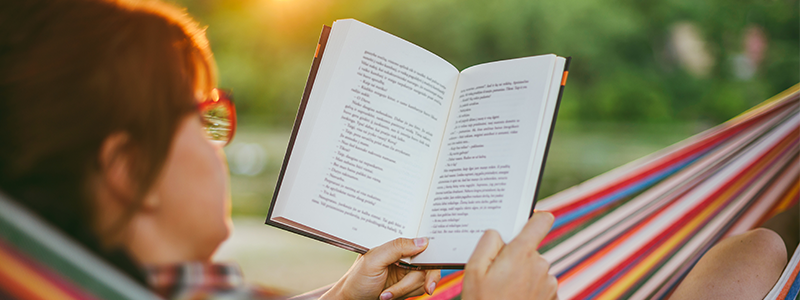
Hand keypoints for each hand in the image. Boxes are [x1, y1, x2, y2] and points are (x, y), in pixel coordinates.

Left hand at [321, 237, 440, 299]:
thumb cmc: (356, 280)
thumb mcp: (374, 260)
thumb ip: (396, 247)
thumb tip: (423, 241)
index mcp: (394, 243)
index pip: (419, 240)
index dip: (431, 252)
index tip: (434, 266)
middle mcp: (403, 255)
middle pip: (427, 262)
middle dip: (420, 278)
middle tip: (426, 288)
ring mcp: (406, 270)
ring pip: (423, 279)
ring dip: (406, 289)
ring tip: (386, 294)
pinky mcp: (407, 285)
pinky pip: (419, 289)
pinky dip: (407, 294)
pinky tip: (389, 295)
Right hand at [462, 212, 557, 299]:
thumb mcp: (473, 270)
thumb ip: (487, 243)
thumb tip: (498, 232)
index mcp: (522, 254)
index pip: (541, 221)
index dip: (534, 217)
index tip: (525, 220)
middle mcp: (541, 265)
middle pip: (530, 248)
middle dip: (515, 255)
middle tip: (496, 273)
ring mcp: (549, 282)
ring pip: (535, 266)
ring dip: (522, 273)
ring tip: (502, 290)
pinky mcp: (551, 296)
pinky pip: (540, 283)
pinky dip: (528, 288)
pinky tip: (513, 298)